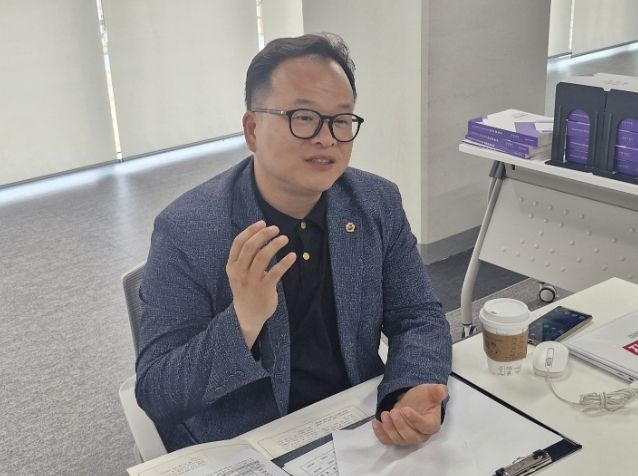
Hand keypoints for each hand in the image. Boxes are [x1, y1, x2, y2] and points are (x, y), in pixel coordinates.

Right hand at [226, 220, 295, 346]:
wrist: (247, 315)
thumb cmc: (245, 288)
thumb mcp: (238, 272)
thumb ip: (245, 257)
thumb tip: (259, 234)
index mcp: (232, 265)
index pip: (238, 242)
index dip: (251, 230)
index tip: (263, 222)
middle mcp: (239, 272)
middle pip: (250, 247)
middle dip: (264, 234)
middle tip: (276, 229)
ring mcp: (251, 281)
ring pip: (262, 257)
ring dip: (275, 245)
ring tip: (284, 239)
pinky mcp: (264, 289)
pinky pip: (275, 272)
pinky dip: (285, 262)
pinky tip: (292, 256)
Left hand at [372, 384, 447, 445]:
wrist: (413, 400)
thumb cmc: (424, 397)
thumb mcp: (431, 391)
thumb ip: (438, 391)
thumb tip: (441, 390)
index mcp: (431, 425)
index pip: (425, 427)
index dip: (415, 420)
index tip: (405, 410)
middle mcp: (420, 435)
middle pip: (411, 437)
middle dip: (400, 425)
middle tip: (393, 412)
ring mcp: (407, 438)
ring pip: (398, 439)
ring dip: (389, 428)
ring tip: (384, 414)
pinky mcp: (396, 437)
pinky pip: (388, 440)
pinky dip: (380, 434)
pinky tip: (375, 423)